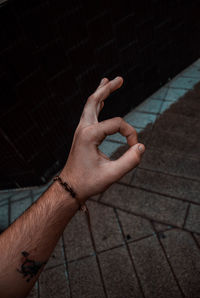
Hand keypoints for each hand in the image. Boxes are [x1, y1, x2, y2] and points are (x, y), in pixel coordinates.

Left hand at [60, 76, 144, 202]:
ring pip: (90, 106)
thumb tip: (141, 147)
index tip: (135, 147)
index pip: (117, 124)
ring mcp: (81, 131)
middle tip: (119, 78)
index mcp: (89, 135)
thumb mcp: (112, 175)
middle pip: (94, 100)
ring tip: (107, 80)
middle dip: (107, 88)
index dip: (130, 134)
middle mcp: (83, 128)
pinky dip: (97, 105)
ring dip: (100, 93)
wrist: (70, 188)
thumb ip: (129, 161)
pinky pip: (90, 115)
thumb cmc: (88, 182)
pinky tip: (101, 102)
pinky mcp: (82, 135)